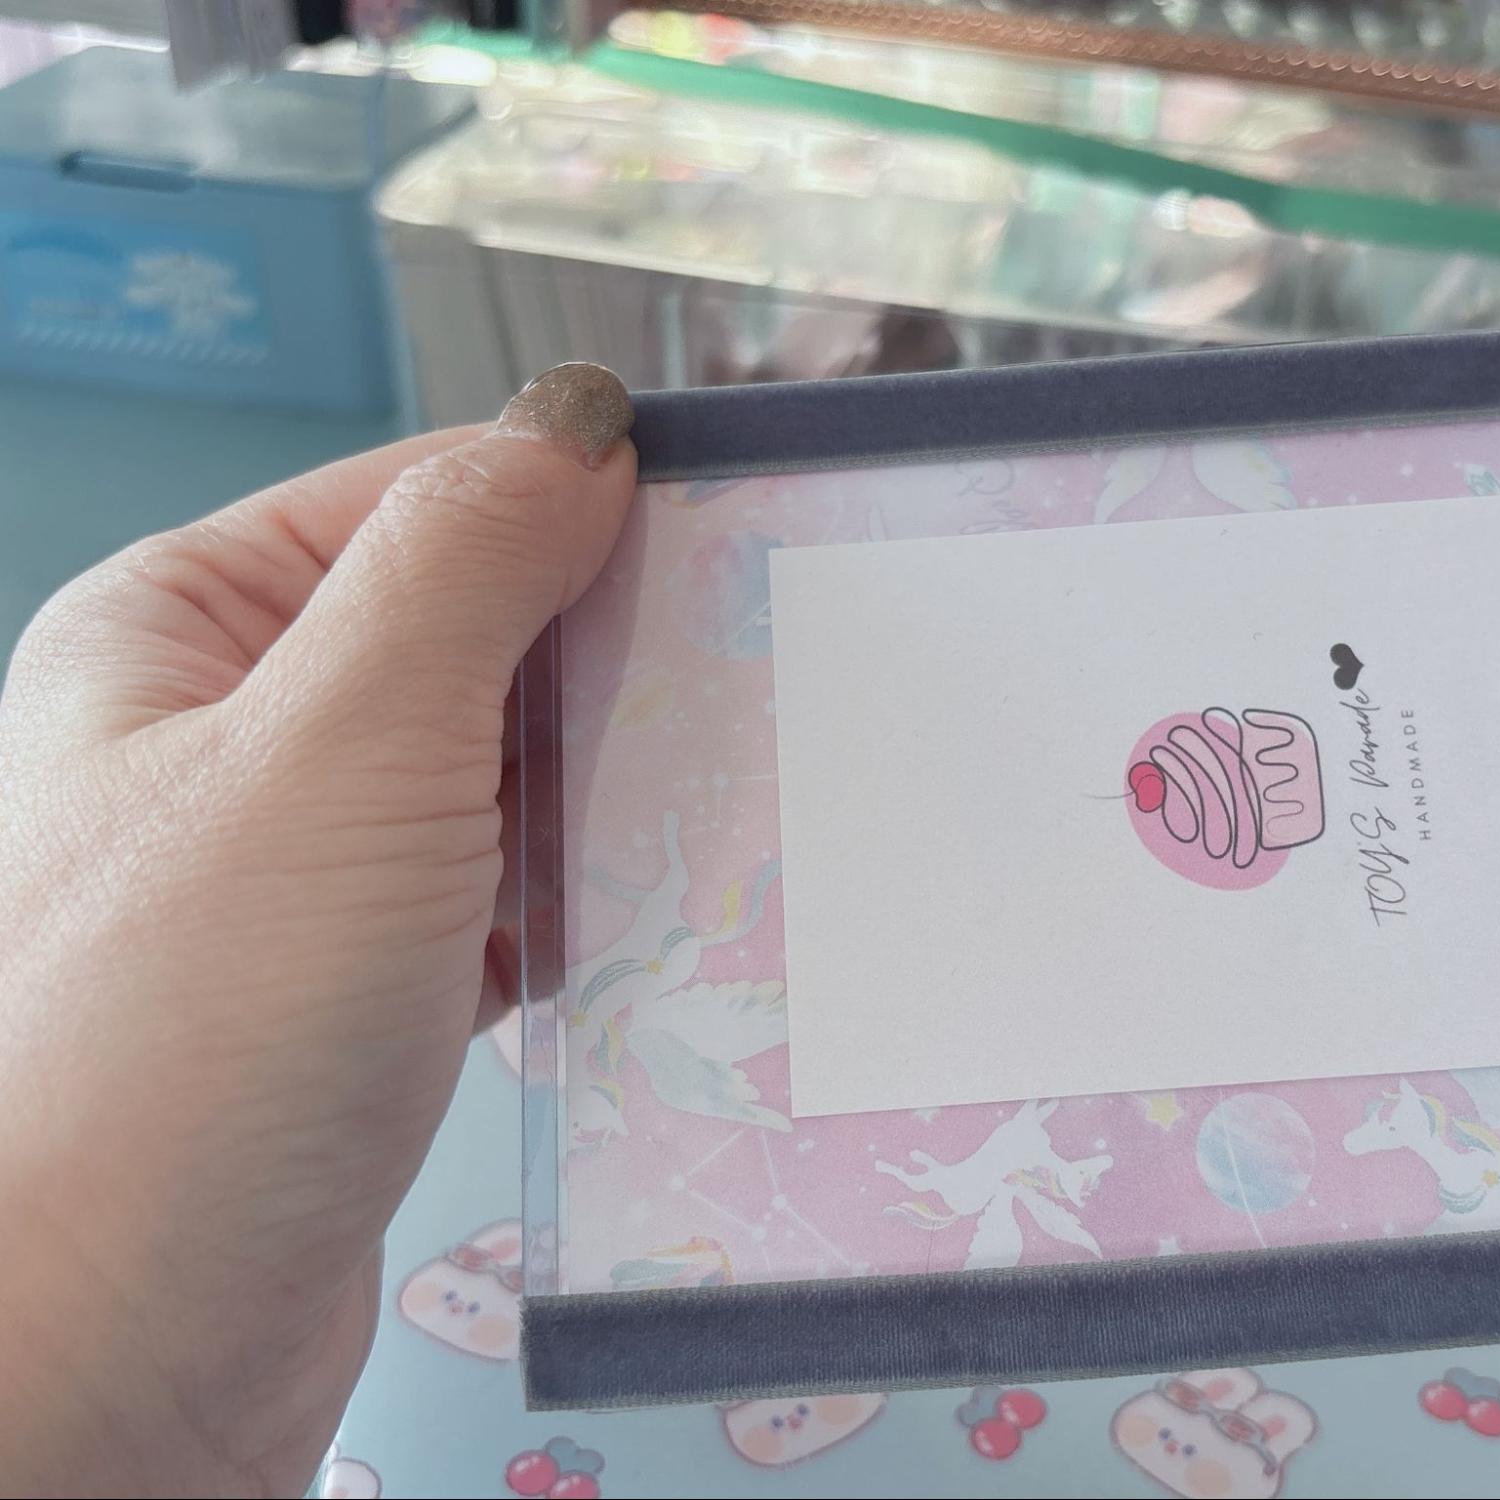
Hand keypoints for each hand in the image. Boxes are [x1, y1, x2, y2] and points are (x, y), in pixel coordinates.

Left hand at [0, 364, 634, 1496]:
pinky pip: (498, 898)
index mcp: (182, 625)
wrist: (111, 1352)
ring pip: (496, 774)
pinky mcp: (352, 992)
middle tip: (724, 692)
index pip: (415, 500)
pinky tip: (625, 926)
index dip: (567, 507)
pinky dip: (571, 902)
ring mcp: (292, 869)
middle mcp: (225, 734)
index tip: (712, 540)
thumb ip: (462, 566)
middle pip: (468, 634)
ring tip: (690, 817)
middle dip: (596, 665)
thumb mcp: (339, 752)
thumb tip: (578, 425)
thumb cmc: (177, 1045)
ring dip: (594, 793)